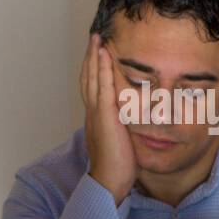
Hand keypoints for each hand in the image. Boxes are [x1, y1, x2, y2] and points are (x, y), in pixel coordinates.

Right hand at [79, 33, 135, 203]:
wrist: (109, 181)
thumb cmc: (117, 165)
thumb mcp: (120, 139)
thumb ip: (122, 125)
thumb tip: (131, 118)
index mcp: (96, 117)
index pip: (92, 86)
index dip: (93, 69)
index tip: (97, 53)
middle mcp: (92, 112)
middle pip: (88, 77)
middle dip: (91, 57)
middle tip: (94, 38)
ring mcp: (96, 113)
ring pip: (92, 78)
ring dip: (94, 57)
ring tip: (97, 39)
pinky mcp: (104, 117)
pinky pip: (103, 88)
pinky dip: (102, 70)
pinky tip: (105, 56)